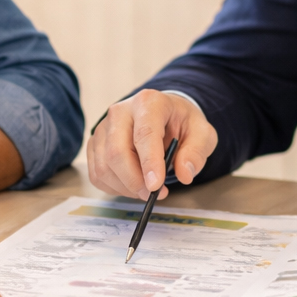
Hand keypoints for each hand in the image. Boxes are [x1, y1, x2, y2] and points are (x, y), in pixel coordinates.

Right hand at [86, 89, 217, 199]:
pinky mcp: (94, 144)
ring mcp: (103, 128)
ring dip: (126, 187)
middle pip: (117, 152)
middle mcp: (120, 111)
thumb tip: (184, 174)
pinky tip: (132, 185)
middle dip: (135, 181)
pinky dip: (115, 188)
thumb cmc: (181, 124)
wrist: (163, 116)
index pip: (144, 133)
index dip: (149, 163)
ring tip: (146, 189)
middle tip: (154, 194)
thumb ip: (196, 152)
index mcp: (149, 102)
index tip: (156, 186)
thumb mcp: (202, 133)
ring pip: (104, 167)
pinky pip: (97, 174)